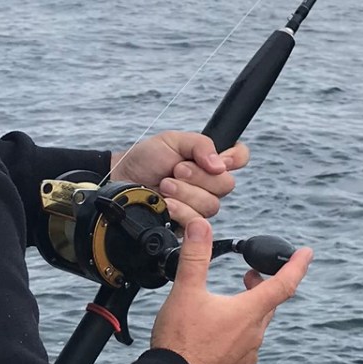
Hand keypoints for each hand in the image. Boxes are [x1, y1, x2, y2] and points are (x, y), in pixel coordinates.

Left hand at [111, 132, 250, 225]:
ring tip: (165, 186)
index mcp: (210, 160)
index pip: (240, 157)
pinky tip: (167, 205)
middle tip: (176, 170)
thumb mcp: (173, 140)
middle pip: (226, 184)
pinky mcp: (188, 223)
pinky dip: (181, 211)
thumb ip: (200, 145)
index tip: (217, 160)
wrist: (122, 180)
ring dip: (186, 193)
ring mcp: (199, 205)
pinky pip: (197, 222)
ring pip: (211, 205)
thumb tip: (221, 165)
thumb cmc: (146, 159)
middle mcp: (209, 183)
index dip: (235, 158)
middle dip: (198, 177)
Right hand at [151, 219, 312, 363]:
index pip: (284, 283)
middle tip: (249, 277)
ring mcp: (247, 359)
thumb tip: (200, 225)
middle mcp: (254, 336)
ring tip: (224, 310)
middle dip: (262, 288)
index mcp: (249, 312)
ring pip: (253, 331)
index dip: (297, 265)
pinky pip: (242, 354)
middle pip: (268, 306)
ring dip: (245, 316)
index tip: (307, 253)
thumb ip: (195, 257)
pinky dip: (233, 341)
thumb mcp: (186, 292)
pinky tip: (215, 342)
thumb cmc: (180, 341)